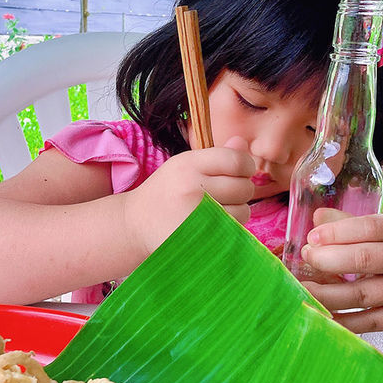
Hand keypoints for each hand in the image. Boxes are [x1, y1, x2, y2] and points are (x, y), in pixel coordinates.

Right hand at [123, 136, 254, 255]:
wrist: (136, 224)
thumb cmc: (167, 192)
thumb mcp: (184, 166)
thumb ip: (216, 156)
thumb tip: (243, 143)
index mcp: (188, 165)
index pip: (236, 161)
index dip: (246, 166)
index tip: (241, 172)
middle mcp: (192, 188)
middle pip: (244, 187)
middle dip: (241, 190)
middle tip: (225, 194)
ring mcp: (196, 216)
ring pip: (243, 211)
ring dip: (237, 211)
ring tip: (217, 210)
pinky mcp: (200, 238)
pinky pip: (234, 231)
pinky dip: (231, 228)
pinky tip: (214, 224)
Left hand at [299, 208, 382, 334]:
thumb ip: (358, 226)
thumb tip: (318, 218)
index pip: (373, 227)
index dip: (339, 231)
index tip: (313, 237)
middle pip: (365, 260)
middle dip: (328, 260)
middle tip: (307, 259)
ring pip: (363, 294)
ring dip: (328, 294)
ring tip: (303, 289)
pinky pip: (372, 322)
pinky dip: (344, 321)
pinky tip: (322, 315)